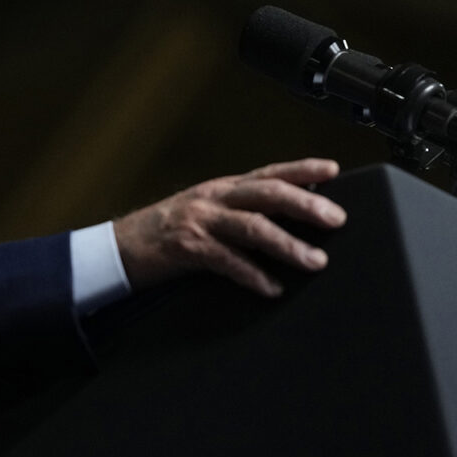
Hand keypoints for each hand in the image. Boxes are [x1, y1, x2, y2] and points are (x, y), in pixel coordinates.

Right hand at [113, 158, 345, 297]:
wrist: (120, 247)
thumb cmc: (167, 232)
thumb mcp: (207, 213)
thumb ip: (241, 212)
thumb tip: (287, 219)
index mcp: (222, 189)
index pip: (269, 172)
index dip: (302, 169)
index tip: (333, 169)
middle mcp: (214, 198)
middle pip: (266, 194)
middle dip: (304, 204)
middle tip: (336, 218)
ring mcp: (200, 221)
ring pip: (252, 226)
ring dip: (287, 244)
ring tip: (315, 260)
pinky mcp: (187, 248)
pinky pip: (227, 261)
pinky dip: (253, 275)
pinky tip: (272, 287)